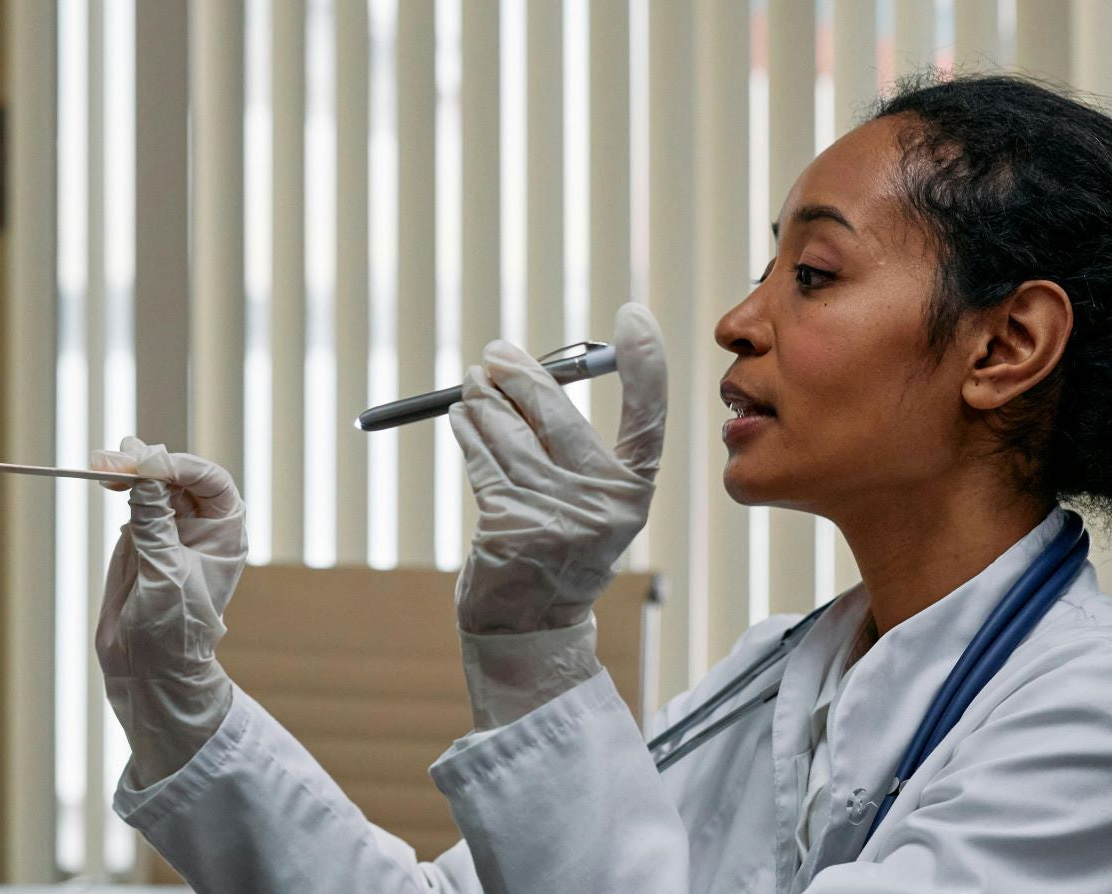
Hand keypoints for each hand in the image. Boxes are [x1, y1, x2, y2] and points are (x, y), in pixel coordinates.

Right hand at [89, 437, 248, 784]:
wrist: (149, 669)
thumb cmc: (173, 629)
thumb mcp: (165, 572)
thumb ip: (155, 520)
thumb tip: (149, 467)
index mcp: (224, 532)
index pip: (208, 480)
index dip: (178, 466)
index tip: (146, 467)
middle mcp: (200, 525)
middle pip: (176, 476)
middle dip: (145, 464)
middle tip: (110, 460)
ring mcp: (169, 529)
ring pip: (153, 484)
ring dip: (128, 470)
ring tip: (100, 462)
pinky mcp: (140, 538)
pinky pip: (133, 502)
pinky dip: (119, 486)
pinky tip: (105, 475)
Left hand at [449, 303, 666, 633]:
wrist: (530, 625)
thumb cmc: (558, 549)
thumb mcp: (588, 504)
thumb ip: (573, 449)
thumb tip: (530, 376)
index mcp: (633, 494)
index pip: (649, 418)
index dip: (646, 364)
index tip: (633, 316)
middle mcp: (602, 504)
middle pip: (558, 414)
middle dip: (521, 375)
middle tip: (497, 354)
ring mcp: (555, 516)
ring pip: (509, 434)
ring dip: (484, 400)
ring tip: (472, 384)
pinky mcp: (509, 524)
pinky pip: (483, 460)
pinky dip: (469, 432)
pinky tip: (462, 417)